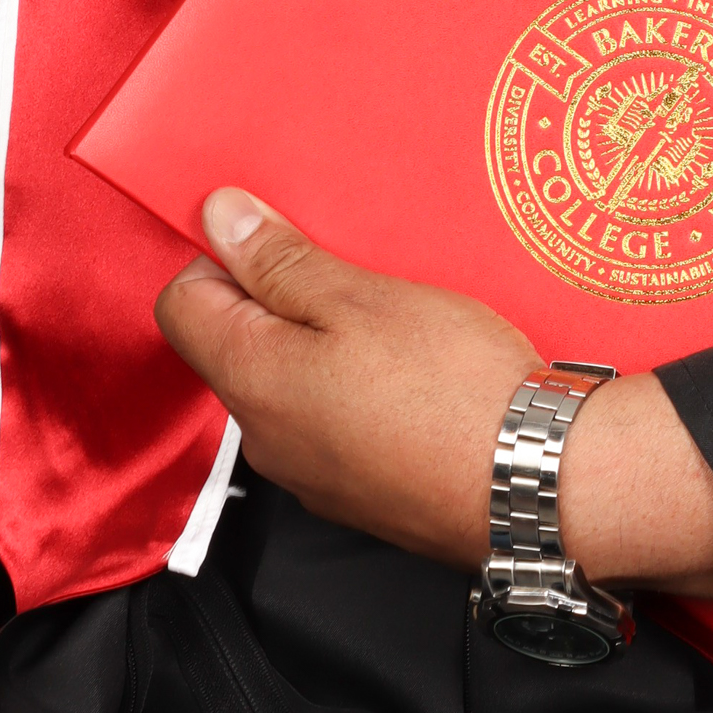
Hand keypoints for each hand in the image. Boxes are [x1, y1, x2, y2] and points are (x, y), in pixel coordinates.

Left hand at [155, 189, 532, 568]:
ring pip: (289, 384)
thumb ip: (279, 262)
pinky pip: (330, 421)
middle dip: (277, 296)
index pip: (181, 305)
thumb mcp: (360, 298)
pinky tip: (411, 368)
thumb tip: (217, 219)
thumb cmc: (449, 386)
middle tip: (347, 267)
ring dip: (322, 341)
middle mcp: (265, 438)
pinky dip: (354, 386)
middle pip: (237, 345)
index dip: (222, 259)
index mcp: (251, 381)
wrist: (531, 483)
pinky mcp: (358, 492)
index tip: (278, 237)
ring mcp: (311, 474)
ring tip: (389, 313)